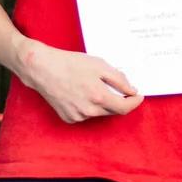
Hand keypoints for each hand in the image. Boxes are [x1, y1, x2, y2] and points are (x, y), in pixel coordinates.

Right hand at [16, 41, 141, 122]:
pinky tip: (79, 93)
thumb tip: (132, 91)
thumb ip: (119, 79)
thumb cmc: (70, 64)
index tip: (138, 96)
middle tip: (115, 87)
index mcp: (99, 96)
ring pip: (99, 113)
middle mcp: (89, 111)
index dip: (134, 102)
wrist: (42, 69)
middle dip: (118, 100)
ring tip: (90, 86)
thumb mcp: (99, 65)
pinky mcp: (69, 118)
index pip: (124, 107)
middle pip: (113, 111)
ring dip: (102, 103)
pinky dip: (88, 106)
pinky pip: (85, 115)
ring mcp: (78, 116)